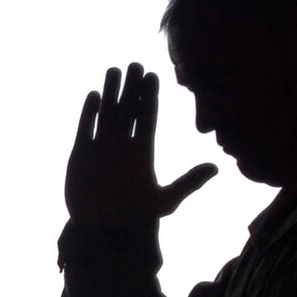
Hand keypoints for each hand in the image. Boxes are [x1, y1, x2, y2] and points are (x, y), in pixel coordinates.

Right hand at [65, 63, 216, 230]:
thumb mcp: (166, 201)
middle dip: (131, 87)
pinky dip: (89, 113)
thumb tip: (216, 168)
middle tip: (136, 65)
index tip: (154, 76)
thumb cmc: (134, 217)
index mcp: (143, 152)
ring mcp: (101, 149)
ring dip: (110, 92)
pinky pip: (86, 128)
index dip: (150, 96)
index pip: (148, 117)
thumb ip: (189, 182)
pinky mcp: (81, 155)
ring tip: (114, 70)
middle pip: (128, 109)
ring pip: (107, 113)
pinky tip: (95, 96)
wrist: (103, 231)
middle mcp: (122, 146)